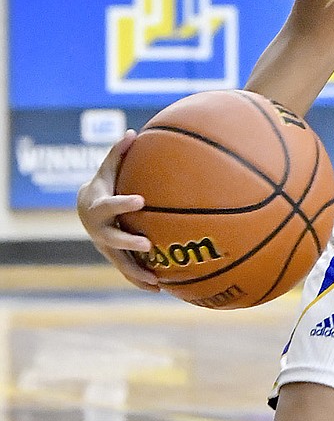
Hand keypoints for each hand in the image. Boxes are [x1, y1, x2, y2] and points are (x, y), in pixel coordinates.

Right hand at [77, 133, 159, 289]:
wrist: (85, 209)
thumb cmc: (103, 184)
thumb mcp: (106, 169)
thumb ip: (118, 153)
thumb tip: (132, 131)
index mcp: (99, 208)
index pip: (110, 205)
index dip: (123, 203)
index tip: (141, 201)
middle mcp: (100, 231)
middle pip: (112, 240)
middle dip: (128, 244)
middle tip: (147, 245)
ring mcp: (106, 247)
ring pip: (120, 263)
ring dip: (137, 273)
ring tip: (157, 282)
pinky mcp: (114, 257)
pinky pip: (128, 272)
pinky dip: (141, 281)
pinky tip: (161, 289)